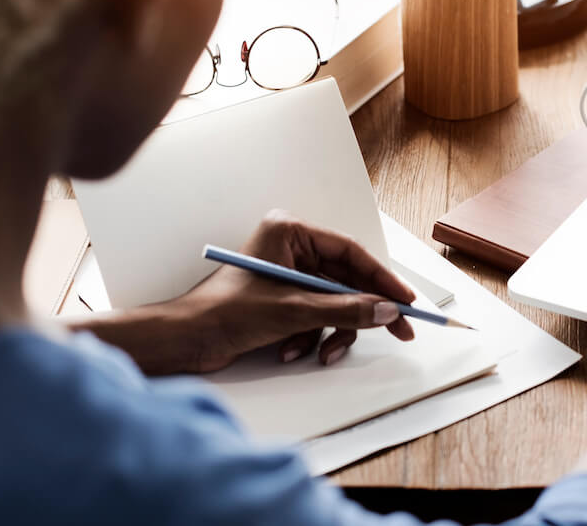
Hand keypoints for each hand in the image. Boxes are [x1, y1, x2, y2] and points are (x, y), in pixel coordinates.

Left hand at [80, 210, 416, 374]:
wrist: (182, 342)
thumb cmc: (223, 313)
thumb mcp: (293, 312)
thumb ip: (346, 310)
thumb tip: (387, 311)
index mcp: (290, 234)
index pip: (350, 253)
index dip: (382, 278)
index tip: (405, 300)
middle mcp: (291, 250)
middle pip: (347, 280)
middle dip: (364, 312)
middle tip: (399, 330)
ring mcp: (287, 277)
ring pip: (334, 304)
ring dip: (331, 331)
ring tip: (322, 353)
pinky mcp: (282, 301)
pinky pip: (316, 317)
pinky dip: (311, 338)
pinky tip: (291, 351)